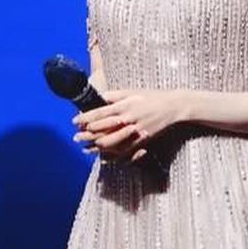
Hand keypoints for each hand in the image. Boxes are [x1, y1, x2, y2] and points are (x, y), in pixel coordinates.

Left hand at [72, 88, 187, 162]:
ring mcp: (134, 132)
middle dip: (86, 134)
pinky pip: (124, 151)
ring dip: (95, 146)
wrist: (172, 107)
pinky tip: (103, 157)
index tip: (75, 121)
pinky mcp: (141, 140)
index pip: (99, 113)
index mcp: (124, 105)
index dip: (85, 118)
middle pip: (102, 129)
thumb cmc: (152, 97)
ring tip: (84, 147)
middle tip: (75, 137)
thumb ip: (114, 95)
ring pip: (111, 142)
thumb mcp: (132, 91)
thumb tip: (99, 97)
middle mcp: (127, 119)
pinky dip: (112, 155)